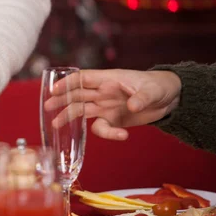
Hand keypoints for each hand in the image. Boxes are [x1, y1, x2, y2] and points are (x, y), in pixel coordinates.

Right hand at [44, 69, 181, 140]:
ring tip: (55, 124)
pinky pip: (102, 127)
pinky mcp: (113, 120)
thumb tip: (131, 106)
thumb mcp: (152, 90)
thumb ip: (141, 97)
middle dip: (61, 99)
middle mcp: (102, 93)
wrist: (169, 99)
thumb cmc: (158, 86)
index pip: (82, 78)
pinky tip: (122, 136)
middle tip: (47, 107)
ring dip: (68, 116)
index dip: (67, 82)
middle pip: (76, 95)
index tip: (54, 89)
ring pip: (81, 111)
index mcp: (108, 80)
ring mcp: (106, 106)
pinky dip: (108, 134)